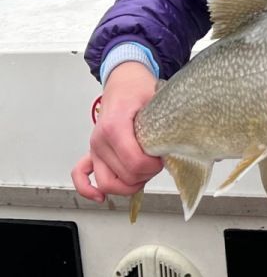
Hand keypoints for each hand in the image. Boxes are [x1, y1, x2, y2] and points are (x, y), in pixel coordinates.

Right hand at [71, 63, 164, 203]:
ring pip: (107, 182)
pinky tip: (100, 196)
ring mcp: (94, 148)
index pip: (135, 164)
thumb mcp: (157, 103)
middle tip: (157, 162)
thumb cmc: (138, 89)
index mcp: (115, 127)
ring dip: (128, 185)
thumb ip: (164, 127)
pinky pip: (81, 174)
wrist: (124, 79)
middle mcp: (100, 140)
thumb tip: (176, 149)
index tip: (162, 159)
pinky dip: (87, 189)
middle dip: (145, 175)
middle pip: (124, 177)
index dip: (153, 167)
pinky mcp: (92, 152)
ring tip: (142, 174)